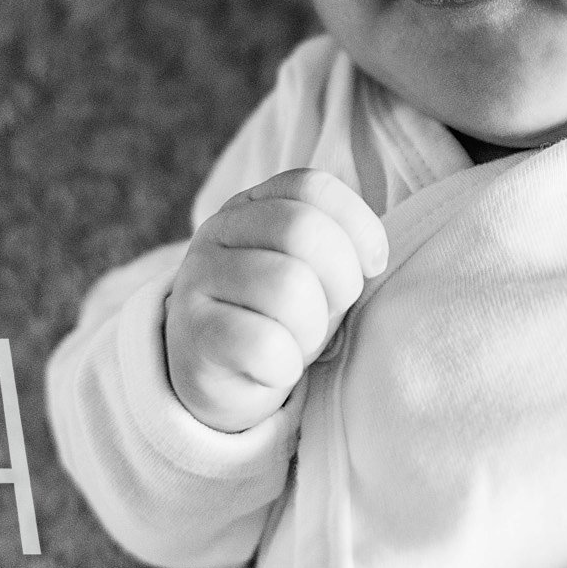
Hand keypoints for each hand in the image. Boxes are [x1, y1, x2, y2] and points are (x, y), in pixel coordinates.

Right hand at [164, 167, 388, 432]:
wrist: (218, 380)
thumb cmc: (279, 318)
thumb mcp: (313, 271)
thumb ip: (338, 244)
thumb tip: (372, 256)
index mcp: (250, 205)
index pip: (312, 187)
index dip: (358, 226)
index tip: (372, 266)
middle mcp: (217, 232)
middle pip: (303, 229)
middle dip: (341, 279)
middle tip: (331, 311)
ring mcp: (197, 281)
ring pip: (289, 287)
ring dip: (312, 328)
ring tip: (298, 342)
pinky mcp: (194, 336)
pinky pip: (265, 344)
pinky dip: (287, 365)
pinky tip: (274, 369)